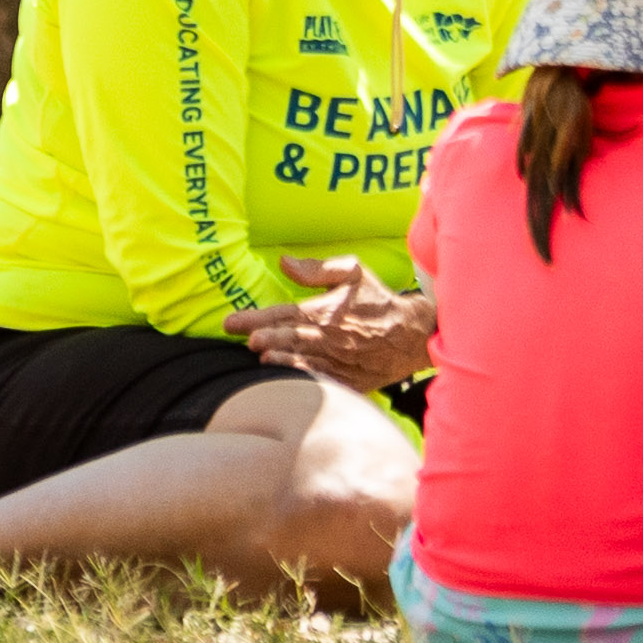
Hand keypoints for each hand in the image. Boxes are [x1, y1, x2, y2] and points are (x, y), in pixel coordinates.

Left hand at [229, 267, 432, 391]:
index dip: (255, 318)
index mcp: (325, 311)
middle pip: (291, 338)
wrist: (411, 334)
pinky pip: (321, 381)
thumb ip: (316, 269)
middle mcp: (329, 337)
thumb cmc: (378, 301)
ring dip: (281, 359)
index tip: (230, 322)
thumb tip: (284, 262)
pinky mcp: (346, 380)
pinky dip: (304, 379)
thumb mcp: (353, 273)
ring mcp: (337, 361)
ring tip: (261, 359)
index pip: (283, 314)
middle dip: (268, 338)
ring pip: (303, 360)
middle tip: (248, 340)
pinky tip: (287, 381)